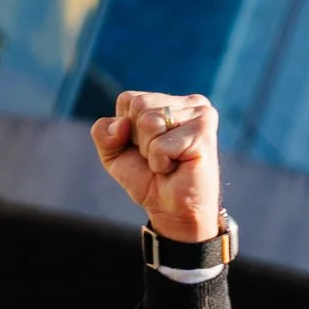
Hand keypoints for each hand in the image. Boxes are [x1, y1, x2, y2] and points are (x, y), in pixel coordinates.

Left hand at [92, 91, 220, 243]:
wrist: (171, 209)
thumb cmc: (147, 177)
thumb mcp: (113, 153)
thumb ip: (103, 132)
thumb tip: (121, 124)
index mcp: (170, 100)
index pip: (128, 99)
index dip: (124, 129)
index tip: (143, 147)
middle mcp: (190, 102)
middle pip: (139, 105)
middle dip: (137, 139)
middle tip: (157, 155)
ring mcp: (201, 114)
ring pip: (150, 122)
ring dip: (149, 151)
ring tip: (167, 161)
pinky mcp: (204, 132)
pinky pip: (160, 144)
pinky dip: (160, 162)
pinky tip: (176, 167)